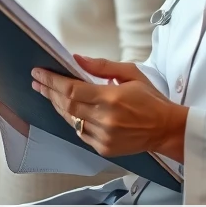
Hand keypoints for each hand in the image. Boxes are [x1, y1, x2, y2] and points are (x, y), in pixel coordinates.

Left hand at [31, 54, 187, 161]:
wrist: (167, 129)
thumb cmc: (151, 99)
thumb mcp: (132, 74)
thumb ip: (103, 66)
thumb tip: (77, 58)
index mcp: (111, 98)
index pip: (71, 89)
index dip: (52, 81)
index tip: (39, 72)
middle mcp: (105, 119)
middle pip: (66, 105)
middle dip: (49, 91)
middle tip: (37, 81)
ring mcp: (104, 136)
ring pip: (70, 121)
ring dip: (57, 106)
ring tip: (47, 93)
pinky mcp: (104, 148)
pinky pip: (80, 133)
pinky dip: (71, 121)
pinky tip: (66, 110)